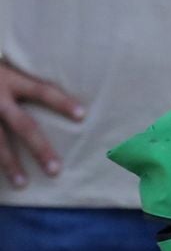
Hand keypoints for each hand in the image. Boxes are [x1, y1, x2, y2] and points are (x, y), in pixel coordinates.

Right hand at [0, 59, 84, 189]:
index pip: (42, 91)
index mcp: (9, 79)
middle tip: (55, 170)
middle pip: (22, 125)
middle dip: (39, 148)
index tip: (82, 116)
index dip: (61, 102)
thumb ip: (25, 80)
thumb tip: (57, 84)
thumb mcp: (6, 65)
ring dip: (9, 165)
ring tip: (22, 184)